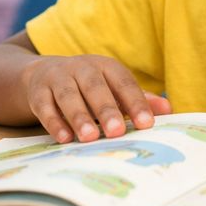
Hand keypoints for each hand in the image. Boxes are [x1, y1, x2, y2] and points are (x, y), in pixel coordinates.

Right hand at [20, 54, 171, 142]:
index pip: (124, 83)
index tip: (148, 124)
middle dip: (107, 110)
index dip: (136, 103)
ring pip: (69, 96)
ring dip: (79, 116)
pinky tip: (64, 138)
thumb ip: (139, 99)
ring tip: (90, 137)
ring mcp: (58, 78)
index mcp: (106, 67)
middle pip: (96, 87)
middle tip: (117, 132)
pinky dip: (54, 122)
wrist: (43, 73)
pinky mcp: (38, 92)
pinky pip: (45, 106)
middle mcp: (83, 68)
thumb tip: (168, 109)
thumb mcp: (113, 88)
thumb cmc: (90, 86)